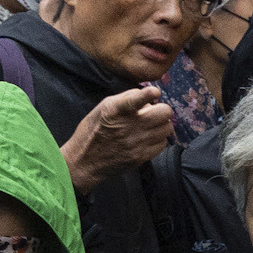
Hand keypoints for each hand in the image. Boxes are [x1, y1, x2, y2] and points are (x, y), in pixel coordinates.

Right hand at [59, 86, 173, 190]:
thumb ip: (127, 98)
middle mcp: (128, 126)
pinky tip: (148, 137)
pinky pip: (163, 143)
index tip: (154, 92)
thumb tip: (149, 96)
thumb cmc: (94, 129)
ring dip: (161, 124)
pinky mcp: (141, 157)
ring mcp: (136, 143)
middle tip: (153, 112)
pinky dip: (158, 139)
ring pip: (167, 128)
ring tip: (150, 126)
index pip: (136, 99)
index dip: (149, 93)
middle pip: (164, 113)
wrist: (85, 161)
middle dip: (161, 109)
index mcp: (115, 110)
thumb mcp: (103, 107)